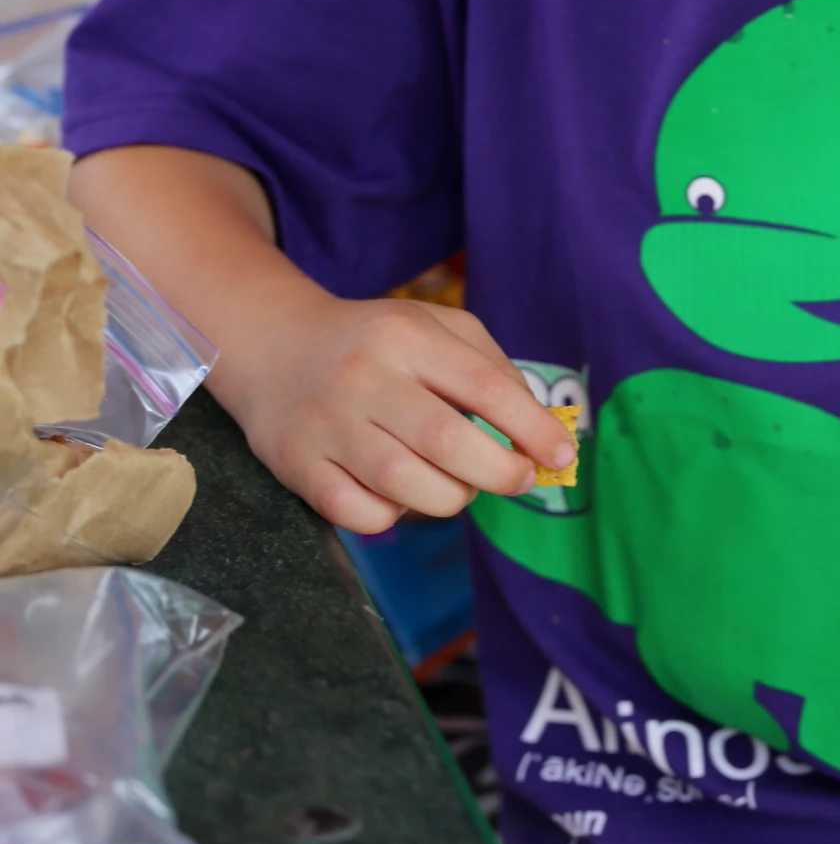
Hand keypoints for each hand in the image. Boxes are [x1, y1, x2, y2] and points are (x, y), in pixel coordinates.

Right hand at [239, 290, 579, 534]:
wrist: (274, 345)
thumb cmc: (376, 341)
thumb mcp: (436, 328)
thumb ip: (491, 369)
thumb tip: (539, 430)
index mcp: (406, 335)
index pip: (483, 386)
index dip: (531, 427)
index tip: (561, 455)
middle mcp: (363, 376)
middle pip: (447, 442)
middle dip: (499, 472)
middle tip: (519, 479)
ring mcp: (326, 424)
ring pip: (406, 485)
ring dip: (450, 498)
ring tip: (460, 485)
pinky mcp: (297, 466)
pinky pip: (360, 514)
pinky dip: (394, 516)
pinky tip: (401, 494)